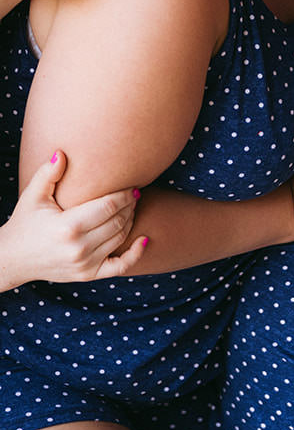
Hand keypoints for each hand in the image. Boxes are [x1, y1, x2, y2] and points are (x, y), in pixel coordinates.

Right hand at [0, 150, 145, 287]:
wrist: (12, 259)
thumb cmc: (24, 223)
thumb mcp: (33, 197)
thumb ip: (47, 174)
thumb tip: (62, 153)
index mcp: (68, 226)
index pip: (110, 206)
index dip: (125, 194)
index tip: (132, 186)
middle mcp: (79, 247)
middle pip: (119, 221)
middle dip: (130, 205)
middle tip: (134, 194)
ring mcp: (85, 264)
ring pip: (121, 237)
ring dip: (131, 221)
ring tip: (131, 208)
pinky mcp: (88, 275)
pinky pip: (121, 266)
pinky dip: (136, 253)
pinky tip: (144, 238)